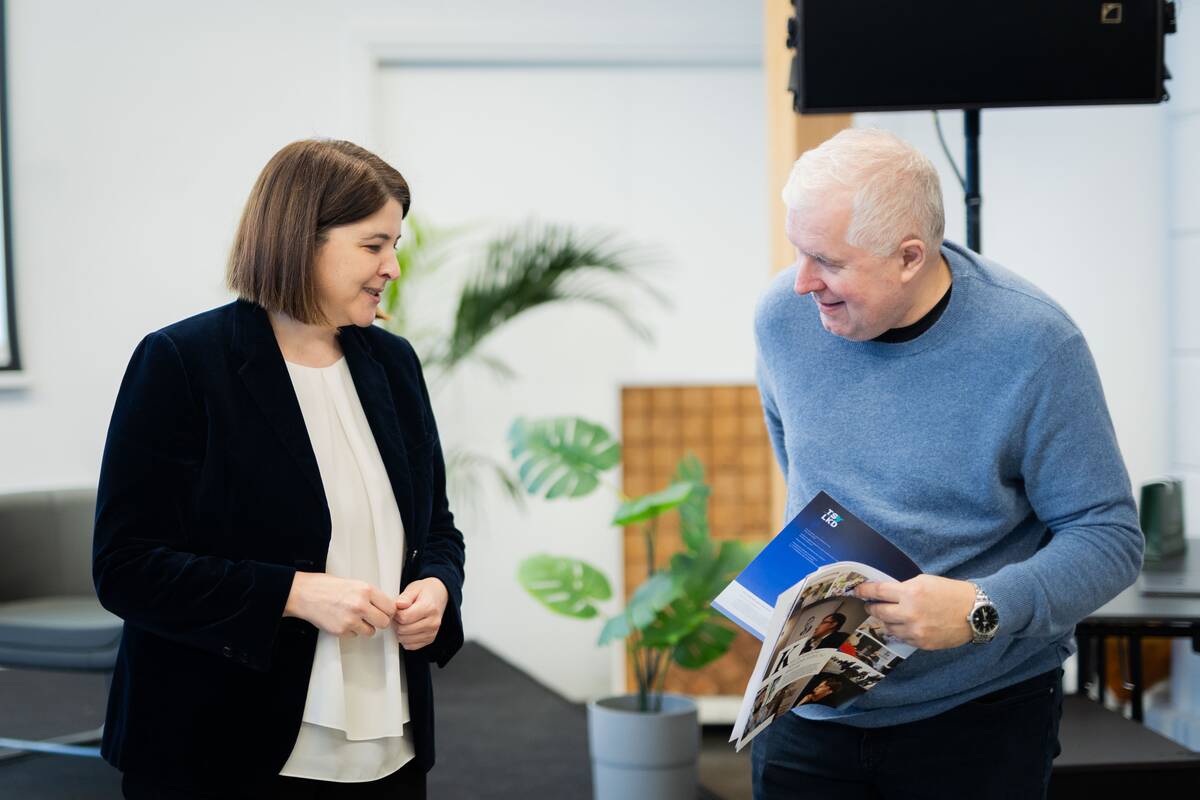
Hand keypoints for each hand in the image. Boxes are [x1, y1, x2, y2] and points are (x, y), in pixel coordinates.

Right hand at [284, 572, 395, 637]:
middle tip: (372, 618)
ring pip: (371, 631)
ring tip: (354, 618)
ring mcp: (351, 619)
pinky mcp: (341, 630)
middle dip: (379, 621)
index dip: (388, 611)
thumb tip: (384, 605)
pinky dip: (351, 631)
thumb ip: (370, 595)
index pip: (390, 607)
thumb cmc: (326, 587)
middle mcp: (360, 605)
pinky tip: (342, 620)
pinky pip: (355, 635)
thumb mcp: (354, 584)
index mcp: (366, 590)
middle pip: (384, 622)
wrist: (304, 594)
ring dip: (365, 627)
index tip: (385, 612)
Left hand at [392, 578, 448, 650]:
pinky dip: (405, 639)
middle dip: (397, 623)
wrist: (439, 595)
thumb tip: (398, 605)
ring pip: (405, 640)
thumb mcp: (414, 588)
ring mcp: (432, 632)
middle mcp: (433, 622)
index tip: (398, 609)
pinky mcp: (430, 639)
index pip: (404, 618)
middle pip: (403, 630)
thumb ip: (405, 597)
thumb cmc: (426, 592)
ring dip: (400, 632)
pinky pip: (411, 646)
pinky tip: (408, 629)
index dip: (396, 614)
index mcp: (429, 607)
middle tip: (399, 615)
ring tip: (404, 621)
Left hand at [855, 575, 975, 649]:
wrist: (976, 612)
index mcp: (910, 593)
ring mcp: (915, 630)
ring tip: (888, 615)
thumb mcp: (925, 581)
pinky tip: (903, 625)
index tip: (857, 591)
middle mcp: (910, 613)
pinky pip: (902, 637)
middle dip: (872, 607)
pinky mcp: (922, 643)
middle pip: (878, 612)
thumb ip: (904, 588)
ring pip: (888, 627)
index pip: (878, 592)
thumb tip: (885, 593)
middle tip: (870, 605)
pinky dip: (899, 631)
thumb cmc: (951, 593)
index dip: (865, 591)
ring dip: (885, 620)